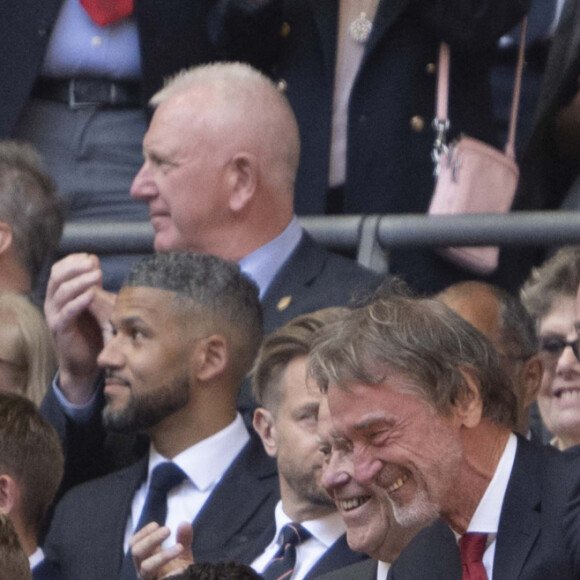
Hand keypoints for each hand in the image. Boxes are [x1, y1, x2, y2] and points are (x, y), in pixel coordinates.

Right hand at [44, 253, 115, 403]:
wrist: (85, 362)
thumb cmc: (91, 330)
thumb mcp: (94, 303)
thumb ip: (92, 284)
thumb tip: (95, 262)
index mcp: (59, 294)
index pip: (60, 270)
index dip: (73, 261)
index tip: (90, 257)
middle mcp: (53, 302)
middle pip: (58, 277)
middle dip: (75, 267)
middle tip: (92, 262)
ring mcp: (54, 316)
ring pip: (61, 292)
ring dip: (80, 281)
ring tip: (97, 275)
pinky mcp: (59, 329)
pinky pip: (67, 312)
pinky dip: (79, 302)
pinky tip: (92, 294)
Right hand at [131, 522, 194, 579]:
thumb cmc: (179, 568)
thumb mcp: (181, 552)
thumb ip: (184, 538)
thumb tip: (184, 524)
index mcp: (146, 557)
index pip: (135, 543)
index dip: (143, 533)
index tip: (156, 524)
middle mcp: (143, 569)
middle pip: (137, 552)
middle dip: (151, 539)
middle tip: (168, 530)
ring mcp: (149, 579)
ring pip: (146, 567)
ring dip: (163, 555)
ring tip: (180, 547)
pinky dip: (170, 575)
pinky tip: (180, 570)